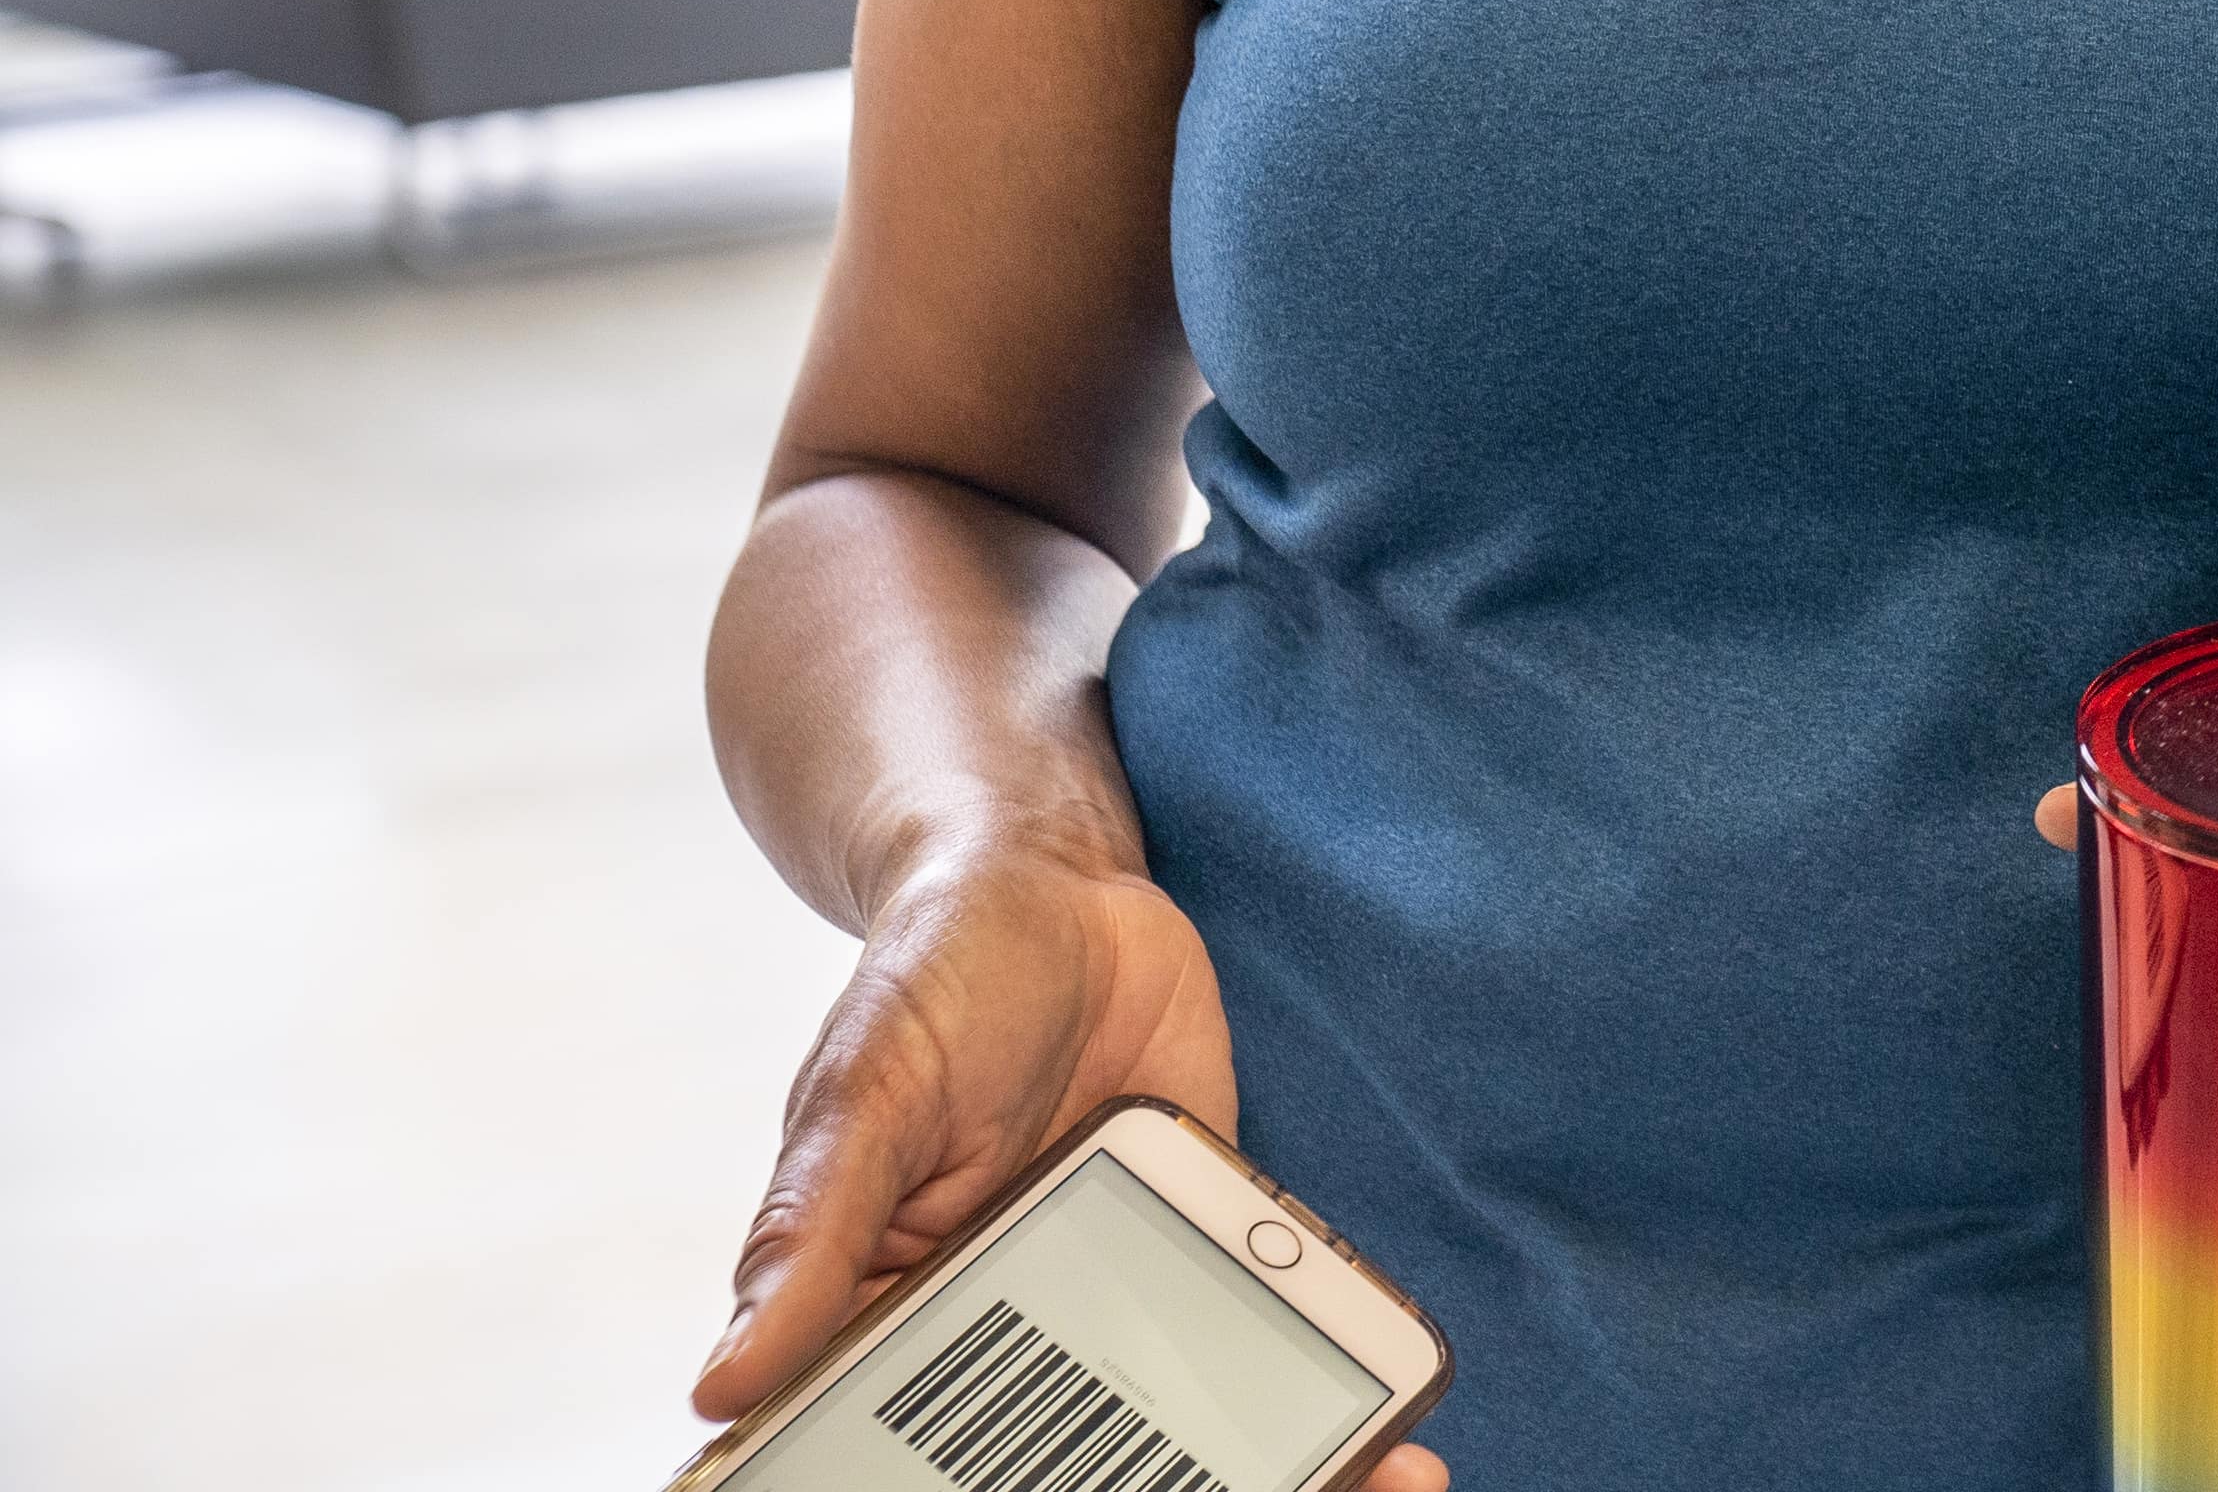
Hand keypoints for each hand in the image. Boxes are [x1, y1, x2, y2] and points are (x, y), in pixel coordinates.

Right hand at [694, 841, 1446, 1489]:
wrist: (1058, 887)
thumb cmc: (929, 984)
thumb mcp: (866, 1096)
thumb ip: (814, 1232)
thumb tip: (721, 1382)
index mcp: (891, 1319)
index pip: (906, 1453)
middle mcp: (1001, 1325)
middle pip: (1061, 1457)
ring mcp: (1110, 1289)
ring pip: (1177, 1424)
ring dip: (1271, 1471)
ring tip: (1379, 1488)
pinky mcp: (1199, 1239)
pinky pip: (1253, 1328)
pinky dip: (1316, 1382)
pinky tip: (1396, 1438)